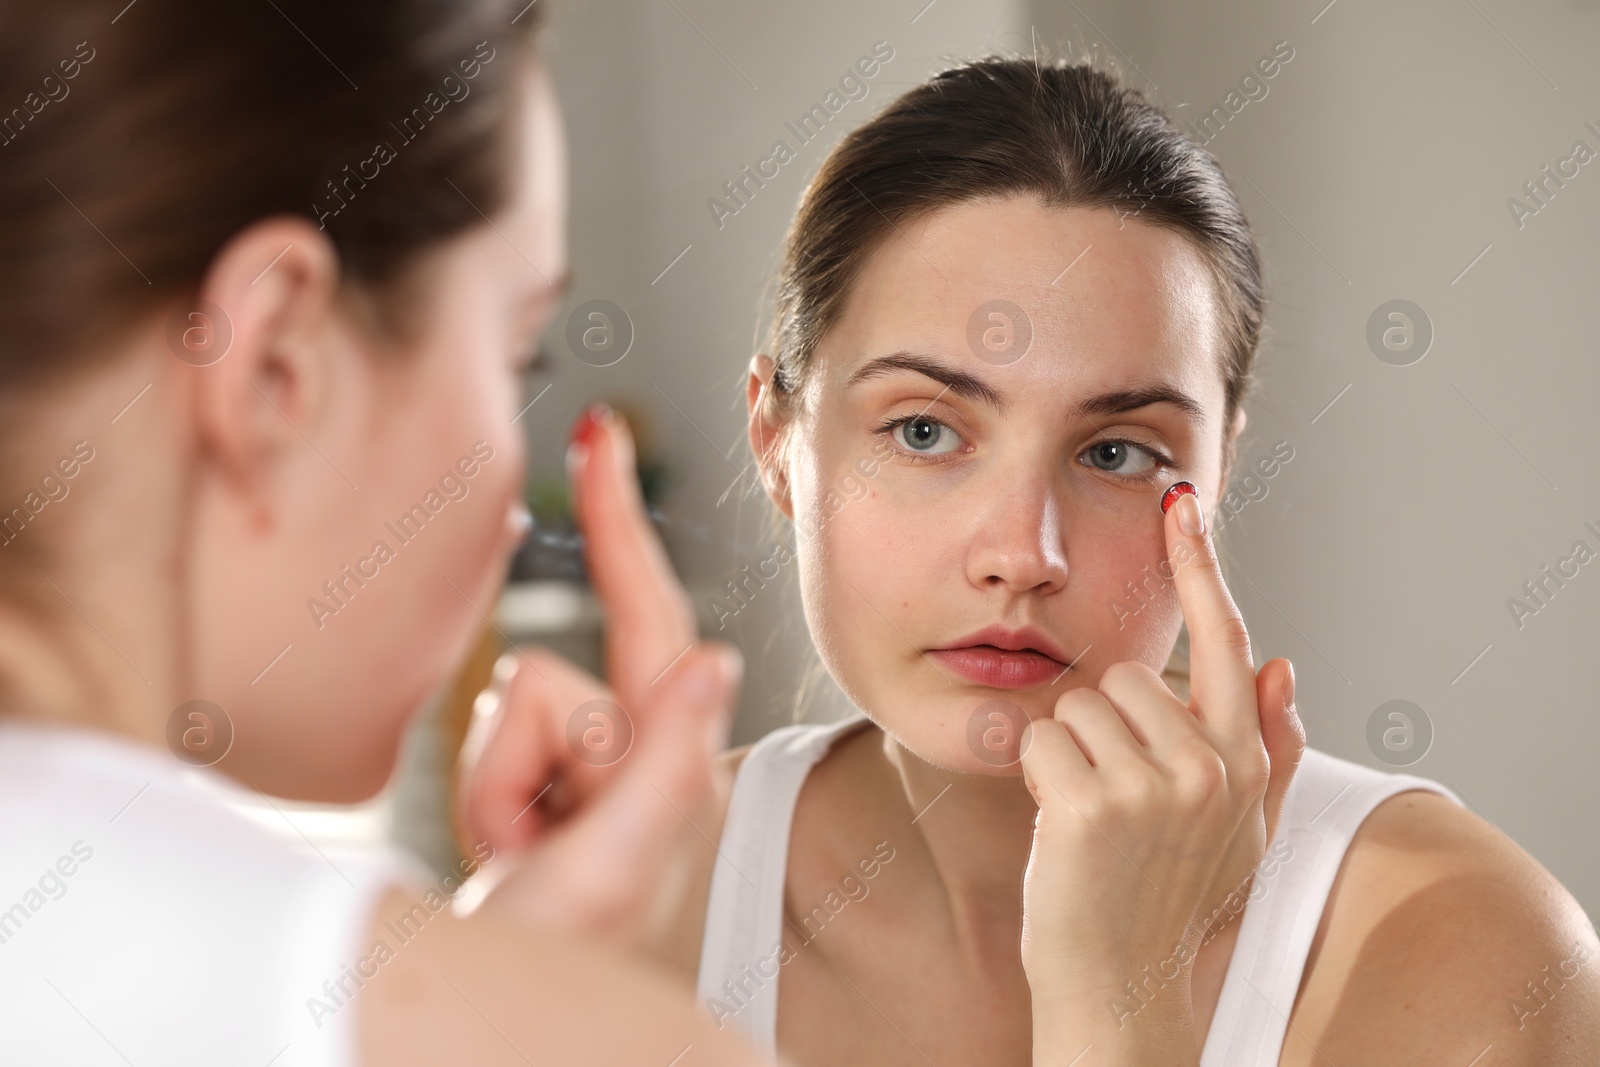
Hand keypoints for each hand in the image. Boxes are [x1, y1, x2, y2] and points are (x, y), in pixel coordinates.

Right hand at [453, 404, 742, 949]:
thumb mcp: (614, 871)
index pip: (651, 615)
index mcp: (677, 763)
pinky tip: (507, 853)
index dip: (620, 522)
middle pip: (552, 678)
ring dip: (493, 788)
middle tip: (527, 841)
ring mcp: (591, 772)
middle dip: (516, 758)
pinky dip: (478, 796)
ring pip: (506, 706)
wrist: (491, 1023)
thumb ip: (662, 765)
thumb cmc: (570, 967)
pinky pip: (481, 741)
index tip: (597, 432)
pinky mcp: (543, 785)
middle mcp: (644, 754)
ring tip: (522, 858)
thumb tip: (713, 659)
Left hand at [1018, 489, 1303, 1060]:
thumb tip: (1288, 665)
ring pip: (1077, 708)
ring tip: (1089, 817)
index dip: (1198, 567)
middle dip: (1102, 727)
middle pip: (1125, 678)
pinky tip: (1060, 830)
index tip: (1180, 503)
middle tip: (1111, 797)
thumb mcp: (1239, 828)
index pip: (1228, 642)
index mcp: (1243, 761)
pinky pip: (1041, 743)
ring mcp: (1156, 788)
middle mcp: (1211, 768)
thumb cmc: (1167, 898)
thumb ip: (1268, 746)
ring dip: (1068, 756)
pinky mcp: (1096, 807)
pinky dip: (1035, 779)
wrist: (1120, 983)